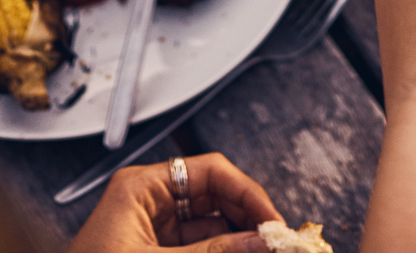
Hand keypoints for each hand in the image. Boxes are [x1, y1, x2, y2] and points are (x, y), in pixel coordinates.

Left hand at [66, 155, 278, 252]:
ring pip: (209, 223)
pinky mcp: (153, 252)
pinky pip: (197, 245)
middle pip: (213, 195)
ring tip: (262, 250)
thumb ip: (214, 252)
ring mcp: (151, 228)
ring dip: (236, 238)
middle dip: (246, 217)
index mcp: (141, 188)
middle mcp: (148, 201)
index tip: (273, 221)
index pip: (209, 171)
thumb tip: (258, 241)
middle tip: (274, 241)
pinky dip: (220, 251)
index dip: (248, 193)